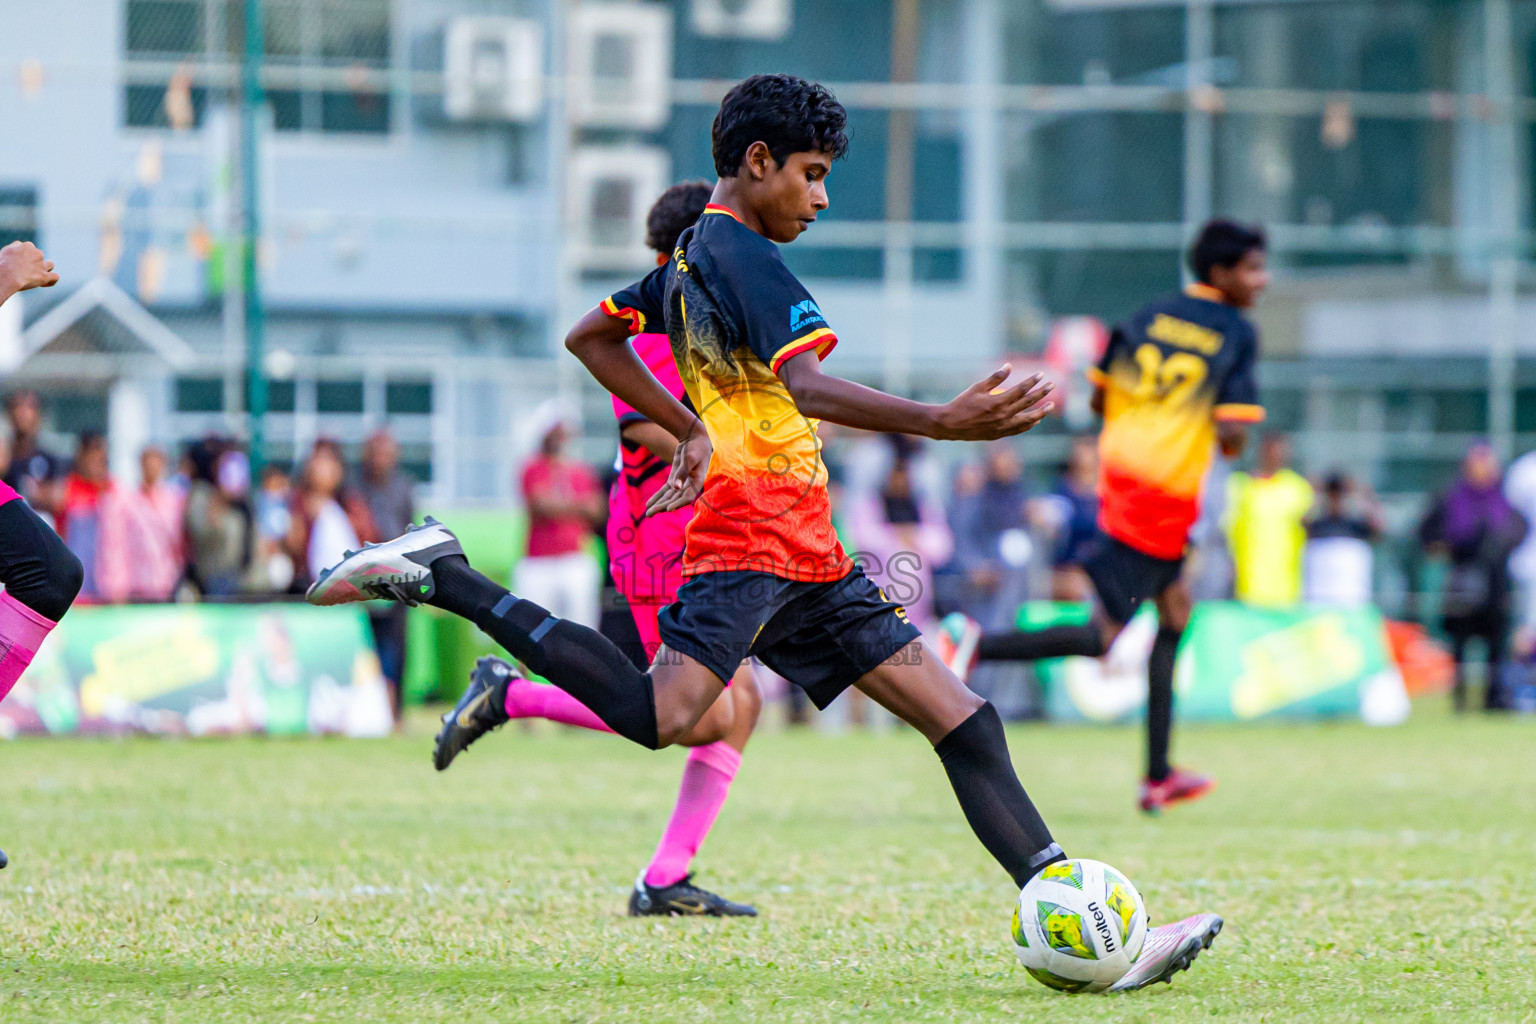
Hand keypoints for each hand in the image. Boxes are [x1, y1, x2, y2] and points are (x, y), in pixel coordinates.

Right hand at [0, 241, 58, 299]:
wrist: (6, 275)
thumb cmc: (1, 265)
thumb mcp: (4, 251)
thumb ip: (13, 248)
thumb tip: (17, 248)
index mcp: (26, 246)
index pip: (28, 248)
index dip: (24, 255)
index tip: (18, 262)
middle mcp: (37, 253)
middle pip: (38, 256)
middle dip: (33, 262)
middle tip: (23, 271)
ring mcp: (42, 265)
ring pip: (50, 264)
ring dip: (45, 269)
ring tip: (36, 276)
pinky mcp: (44, 276)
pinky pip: (55, 277)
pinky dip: (51, 281)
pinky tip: (43, 284)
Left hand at [645, 423, 711, 516]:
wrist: (694, 438)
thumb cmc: (695, 448)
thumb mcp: (689, 458)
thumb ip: (683, 473)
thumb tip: (676, 488)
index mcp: (697, 482)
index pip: (687, 497)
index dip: (678, 504)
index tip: (668, 509)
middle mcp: (690, 485)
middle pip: (675, 499)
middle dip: (663, 506)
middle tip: (650, 513)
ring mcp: (682, 482)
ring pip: (669, 497)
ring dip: (659, 504)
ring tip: (648, 513)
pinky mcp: (675, 478)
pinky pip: (666, 490)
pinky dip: (658, 496)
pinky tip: (649, 503)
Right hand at [932, 365, 1054, 440]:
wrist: (950, 425)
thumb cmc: (962, 403)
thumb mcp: (977, 388)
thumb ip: (995, 378)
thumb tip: (1008, 366)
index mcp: (997, 402)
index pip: (1021, 390)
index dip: (1032, 381)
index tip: (1041, 375)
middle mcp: (1003, 415)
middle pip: (1027, 403)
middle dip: (1041, 393)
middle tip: (1052, 385)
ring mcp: (1002, 426)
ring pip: (1027, 419)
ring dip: (1041, 412)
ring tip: (1051, 405)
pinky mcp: (999, 434)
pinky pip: (1019, 429)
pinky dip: (1029, 424)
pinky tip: (1036, 420)